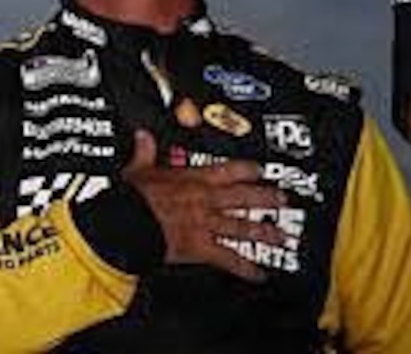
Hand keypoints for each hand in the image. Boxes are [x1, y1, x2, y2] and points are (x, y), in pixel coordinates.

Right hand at [120, 130, 285, 280]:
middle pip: (244, 198)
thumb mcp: (139, 169)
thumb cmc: (133, 198)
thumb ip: (146, 152)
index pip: (228, 170)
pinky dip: (245, 269)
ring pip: (242, 227)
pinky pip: (228, 259)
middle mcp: (206, 200)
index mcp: (193, 179)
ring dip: (264, 233)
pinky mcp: (201, 248)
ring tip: (282, 237)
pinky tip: (260, 274)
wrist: (127, 223)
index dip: (247, 170)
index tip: (260, 170)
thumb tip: (143, 136)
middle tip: (283, 199)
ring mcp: (206, 225)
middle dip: (266, 199)